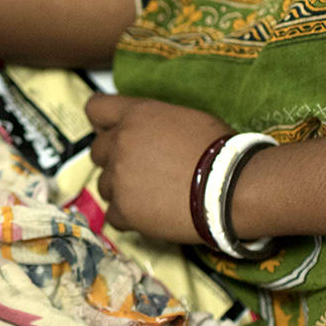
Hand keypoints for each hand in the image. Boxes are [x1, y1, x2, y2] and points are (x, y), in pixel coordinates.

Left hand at [85, 94, 230, 242]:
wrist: (230, 188)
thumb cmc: (219, 151)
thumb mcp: (186, 119)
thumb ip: (153, 122)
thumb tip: (146, 132)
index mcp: (137, 115)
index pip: (96, 109)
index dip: (103, 123)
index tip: (112, 133)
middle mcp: (121, 143)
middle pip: (97, 151)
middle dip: (114, 159)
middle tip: (141, 169)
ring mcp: (119, 178)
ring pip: (103, 185)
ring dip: (121, 189)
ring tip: (151, 195)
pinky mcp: (124, 210)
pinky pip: (113, 214)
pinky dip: (129, 216)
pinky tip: (151, 214)